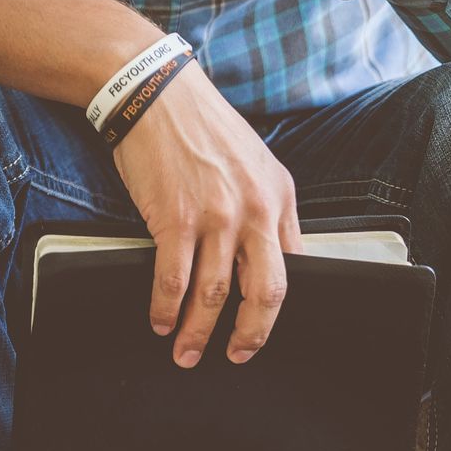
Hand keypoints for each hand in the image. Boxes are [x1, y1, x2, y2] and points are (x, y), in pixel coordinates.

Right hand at [111, 62, 303, 365]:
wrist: (156, 94)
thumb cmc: (205, 128)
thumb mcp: (257, 164)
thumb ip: (269, 209)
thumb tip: (274, 255)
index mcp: (281, 198)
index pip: (294, 266)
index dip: (279, 306)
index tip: (264, 327)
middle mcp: (255, 211)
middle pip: (264, 292)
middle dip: (250, 334)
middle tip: (237, 356)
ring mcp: (216, 217)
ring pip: (214, 294)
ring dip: (198, 331)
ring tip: (186, 351)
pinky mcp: (174, 219)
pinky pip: (173, 279)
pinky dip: (165, 308)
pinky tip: (159, 321)